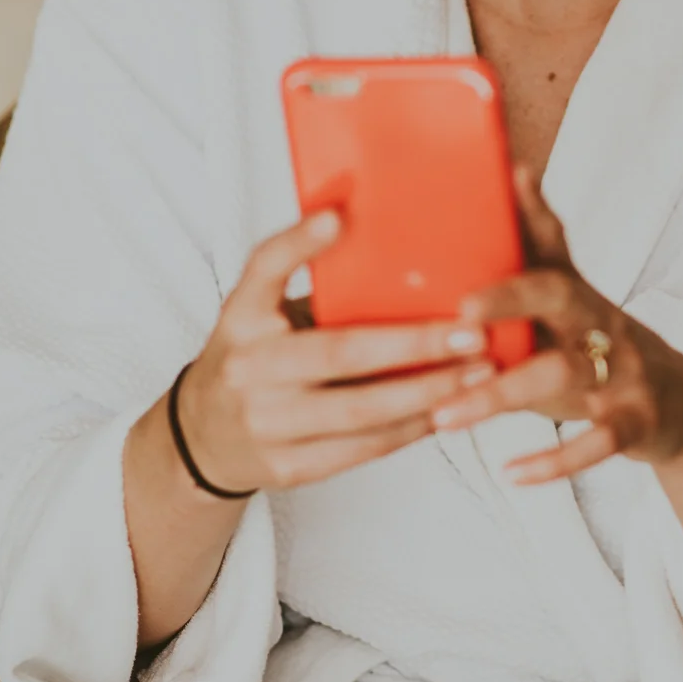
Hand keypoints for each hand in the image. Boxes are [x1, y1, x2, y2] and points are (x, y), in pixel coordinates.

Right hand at [174, 207, 496, 493]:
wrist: (203, 437)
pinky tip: (448, 409)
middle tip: (471, 332)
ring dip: (429, 391)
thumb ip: (307, 280)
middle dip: (414, 344)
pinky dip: (411, 428)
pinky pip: (363, 448)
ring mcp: (266, 422)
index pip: (264, 268)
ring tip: (479, 372)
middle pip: (339, 352)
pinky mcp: (289, 466)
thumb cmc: (254, 356)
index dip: (299, 241)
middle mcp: (248, 368)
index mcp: (241, 315)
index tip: (338, 215)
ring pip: (361, 410)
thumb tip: (380, 231)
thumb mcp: (261, 310)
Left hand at [430, 168, 682, 485]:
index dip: (516, 234)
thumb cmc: (606, 344)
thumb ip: (539, 240)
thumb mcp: (576, 294)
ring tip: (445, 419)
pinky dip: (554, 461)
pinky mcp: (637, 424)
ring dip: (501, 396)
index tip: (464, 232)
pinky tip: (510, 471)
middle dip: (509, 303)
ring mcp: (623, 374)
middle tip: (457, 314)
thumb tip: (513, 168)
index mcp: (579, 293)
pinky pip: (597, 444)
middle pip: (559, 299)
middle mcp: (602, 324)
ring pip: (563, 377)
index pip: (546, 251)